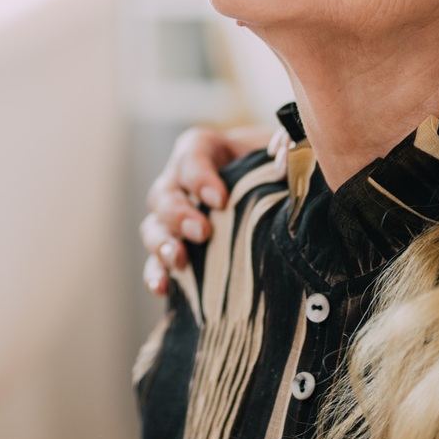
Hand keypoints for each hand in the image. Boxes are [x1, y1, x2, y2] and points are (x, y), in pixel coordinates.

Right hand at [141, 122, 285, 294]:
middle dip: (178, 215)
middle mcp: (179, 182)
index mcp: (203, 150)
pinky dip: (157, 274)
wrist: (271, 189)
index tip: (220, 199)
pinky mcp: (176, 248)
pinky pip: (156, 262)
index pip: (191, 156)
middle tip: (202, 232)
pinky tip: (164, 287)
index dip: (199, 177)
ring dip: (163, 245)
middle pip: (164, 195)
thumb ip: (282, 153)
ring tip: (179, 260)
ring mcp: (173, 218)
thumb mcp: (279, 151)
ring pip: (153, 228)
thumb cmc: (274, 166)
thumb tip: (285, 164)